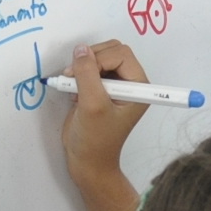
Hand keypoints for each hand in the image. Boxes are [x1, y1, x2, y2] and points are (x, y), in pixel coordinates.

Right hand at [60, 40, 148, 192]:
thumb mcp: (92, 105)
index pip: (121, 53)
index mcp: (138, 85)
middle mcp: (129, 82)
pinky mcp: (99, 88)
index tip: (82, 76)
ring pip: (98, 57)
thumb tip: (81, 49)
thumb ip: (87, 74)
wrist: (87, 161)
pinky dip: (77, 75)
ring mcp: (113, 85)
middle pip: (110, 50)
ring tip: (72, 86)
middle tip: (72, 77)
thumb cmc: (96, 139)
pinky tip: (74, 93)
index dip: (100, 59)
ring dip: (81, 67)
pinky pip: (88, 68)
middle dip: (90, 60)